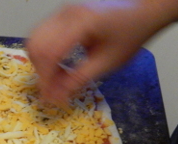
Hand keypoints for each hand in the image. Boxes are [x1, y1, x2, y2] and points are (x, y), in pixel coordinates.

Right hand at [25, 0, 169, 102]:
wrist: (143, 10)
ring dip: (40, 63)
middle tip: (52, 89)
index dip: (46, 80)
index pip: (50, 54)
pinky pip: (42, 35)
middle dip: (40, 72)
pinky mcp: (61, 15)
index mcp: (80, 23)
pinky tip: (56, 65)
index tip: (50, 99)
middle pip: (36, 46)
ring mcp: (60, 12)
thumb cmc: (130, 34)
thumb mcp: (108, 62)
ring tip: (54, 78)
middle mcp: (64, 14)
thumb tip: (57, 97)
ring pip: (35, 40)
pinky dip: (44, 53)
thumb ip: (79, 79)